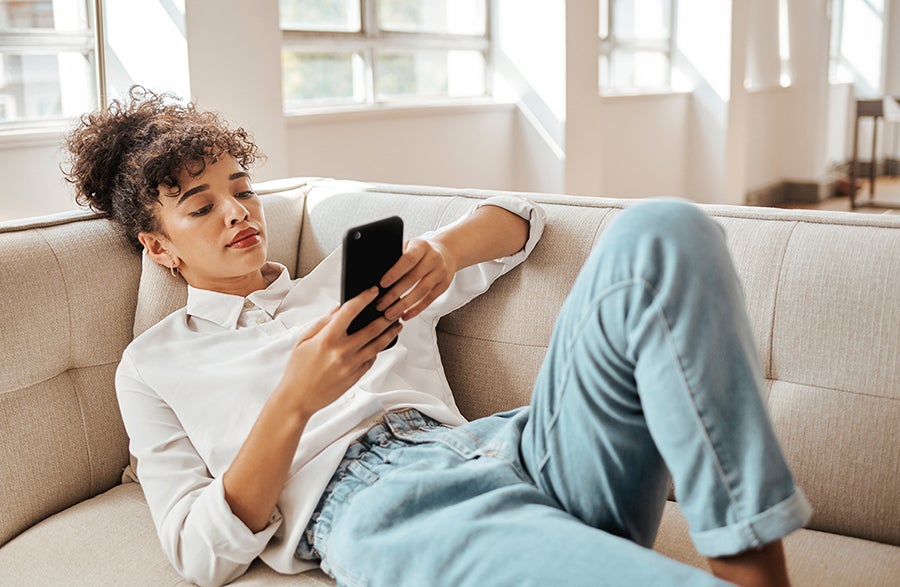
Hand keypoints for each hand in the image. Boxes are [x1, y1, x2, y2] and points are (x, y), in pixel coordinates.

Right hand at [275, 287, 402, 416]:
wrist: (298, 399)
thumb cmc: (297, 370)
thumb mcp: (303, 341)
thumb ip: (322, 323)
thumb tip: (338, 309)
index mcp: (327, 339)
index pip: (350, 311)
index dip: (364, 298)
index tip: (372, 291)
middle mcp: (342, 351)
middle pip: (372, 329)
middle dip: (386, 317)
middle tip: (394, 309)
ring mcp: (351, 365)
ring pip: (377, 345)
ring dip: (389, 334)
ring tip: (396, 326)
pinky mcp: (355, 377)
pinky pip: (371, 360)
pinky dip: (377, 351)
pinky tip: (381, 344)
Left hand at [375, 238, 456, 320]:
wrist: (446, 252)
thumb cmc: (421, 251)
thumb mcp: (409, 246)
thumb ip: (397, 256)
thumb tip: (376, 271)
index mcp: (422, 246)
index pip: (408, 259)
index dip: (395, 272)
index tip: (382, 284)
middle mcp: (433, 259)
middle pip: (413, 278)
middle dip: (395, 293)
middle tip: (381, 304)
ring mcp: (440, 273)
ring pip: (421, 291)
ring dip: (404, 305)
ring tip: (390, 314)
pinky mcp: (444, 285)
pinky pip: (429, 300)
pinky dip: (416, 309)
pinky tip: (405, 315)